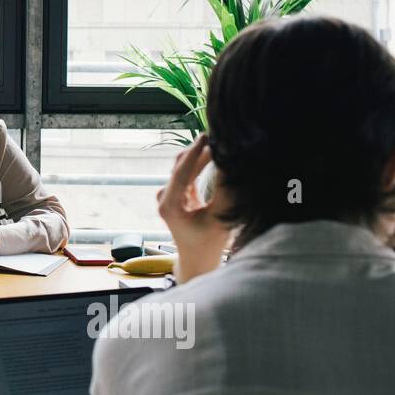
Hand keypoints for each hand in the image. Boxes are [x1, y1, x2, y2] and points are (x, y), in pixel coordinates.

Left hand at [156, 134, 231, 282]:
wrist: (196, 259)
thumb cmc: (208, 243)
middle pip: (181, 166)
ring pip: (185, 168)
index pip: (181, 172)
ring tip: (223, 143)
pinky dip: (202, 165)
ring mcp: (169, 195)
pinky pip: (188, 174)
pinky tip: (218, 154)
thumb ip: (224, 191)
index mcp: (169, 205)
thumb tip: (230, 164)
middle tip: (221, 136)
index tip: (208, 135)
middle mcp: (164, 198)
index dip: (195, 152)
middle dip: (200, 151)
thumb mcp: (219, 217)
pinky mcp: (177, 194)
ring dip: (203, 156)